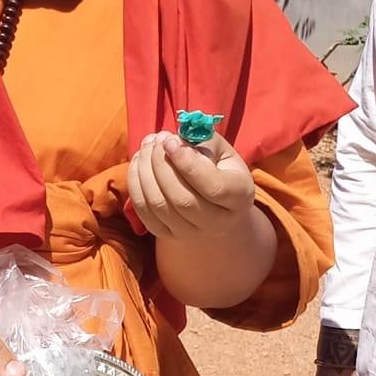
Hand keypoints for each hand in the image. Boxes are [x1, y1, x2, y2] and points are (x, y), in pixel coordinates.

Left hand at [128, 131, 256, 242]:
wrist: (215, 201)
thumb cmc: (219, 167)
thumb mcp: (220, 149)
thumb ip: (200, 142)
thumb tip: (171, 142)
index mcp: (240, 197)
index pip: (213, 187)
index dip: (187, 163)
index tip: (170, 141)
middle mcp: (219, 223)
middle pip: (182, 200)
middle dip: (161, 165)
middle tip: (155, 140)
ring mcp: (191, 233)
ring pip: (159, 205)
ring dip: (145, 172)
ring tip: (146, 147)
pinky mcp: (167, 235)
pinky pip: (144, 212)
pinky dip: (136, 184)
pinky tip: (139, 163)